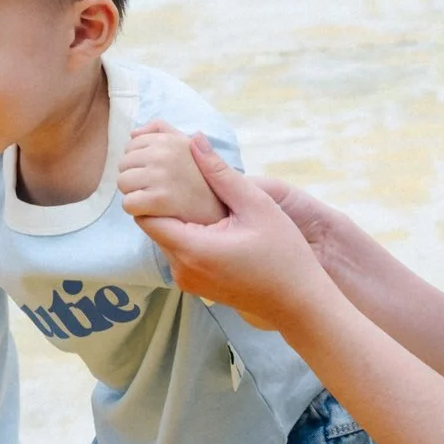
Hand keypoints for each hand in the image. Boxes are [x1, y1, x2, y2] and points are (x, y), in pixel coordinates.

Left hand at [119, 122, 226, 223]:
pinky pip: (128, 203)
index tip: (158, 173)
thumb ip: (163, 132)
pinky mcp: (159, 200)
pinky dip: (136, 210)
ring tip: (156, 198)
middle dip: (135, 177)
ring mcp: (161, 176)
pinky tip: (154, 211)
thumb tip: (134, 132)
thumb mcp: (189, 147)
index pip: (131, 146)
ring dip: (134, 193)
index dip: (140, 162)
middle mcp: (164, 154)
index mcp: (170, 140)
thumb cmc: (202, 181)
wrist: (221, 212)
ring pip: (123, 183)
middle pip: (123, 164)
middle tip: (157, 188)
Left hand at [137, 134, 335, 328]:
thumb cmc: (284, 254)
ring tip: (203, 200)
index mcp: (191, 249)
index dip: (151, 191)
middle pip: (154, 227)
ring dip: (178, 220)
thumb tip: (194, 139)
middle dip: (164, 203)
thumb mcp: (256, 206)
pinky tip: (213, 225)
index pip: (144, 214)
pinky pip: (180, 255)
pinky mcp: (197, 287)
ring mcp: (187, 281)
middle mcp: (181, 269)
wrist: (299, 303)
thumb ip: (220, 173)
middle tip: (185, 180)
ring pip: (166, 240)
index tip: (167, 173)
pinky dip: (188, 237)